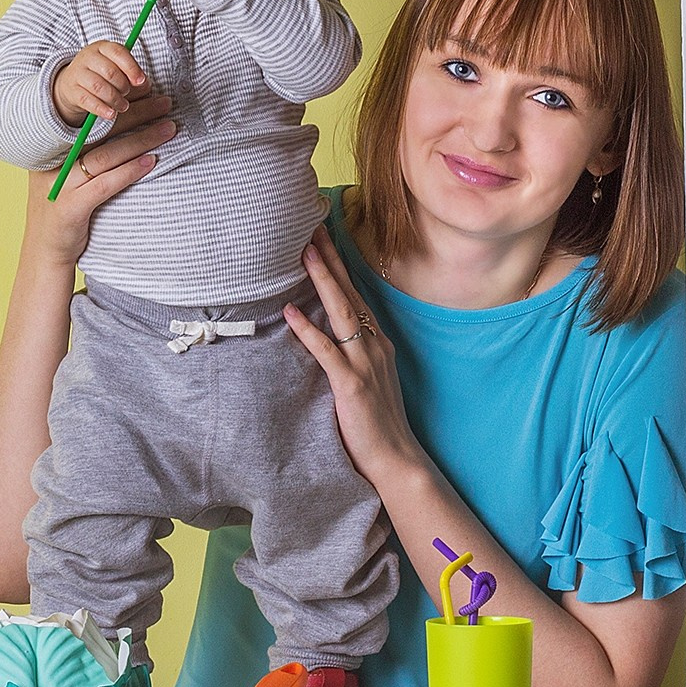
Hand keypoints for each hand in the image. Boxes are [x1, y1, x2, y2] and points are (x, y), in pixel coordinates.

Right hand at [25, 96, 175, 264]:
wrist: (43, 252)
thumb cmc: (62, 211)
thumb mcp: (64, 176)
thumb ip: (83, 153)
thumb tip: (122, 128)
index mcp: (54, 148)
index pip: (90, 118)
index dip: (120, 103)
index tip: (147, 92)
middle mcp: (55, 162)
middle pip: (100, 131)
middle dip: (137, 114)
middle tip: (165, 103)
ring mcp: (61, 184)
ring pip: (107, 155)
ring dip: (141, 140)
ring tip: (168, 129)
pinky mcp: (71, 206)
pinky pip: (106, 183)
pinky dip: (130, 171)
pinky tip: (152, 162)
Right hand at [52, 40, 147, 125]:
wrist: (71, 83)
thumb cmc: (101, 74)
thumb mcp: (116, 68)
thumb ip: (132, 75)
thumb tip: (146, 84)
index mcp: (103, 47)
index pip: (118, 53)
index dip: (131, 67)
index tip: (141, 81)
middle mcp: (88, 57)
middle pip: (109, 71)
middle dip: (123, 86)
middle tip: (127, 93)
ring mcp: (78, 73)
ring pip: (98, 86)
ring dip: (114, 99)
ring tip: (123, 106)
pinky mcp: (72, 90)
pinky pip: (87, 100)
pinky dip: (101, 108)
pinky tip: (111, 114)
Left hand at [282, 228, 429, 493]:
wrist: (395, 460)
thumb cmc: (374, 421)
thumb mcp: (365, 377)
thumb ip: (348, 352)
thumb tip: (322, 329)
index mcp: (377, 342)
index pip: (355, 293)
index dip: (339, 264)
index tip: (323, 236)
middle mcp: (374, 346)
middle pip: (349, 293)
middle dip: (330, 258)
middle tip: (312, 226)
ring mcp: (365, 364)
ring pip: (341, 312)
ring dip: (322, 281)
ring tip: (304, 253)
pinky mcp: (351, 386)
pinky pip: (327, 352)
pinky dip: (308, 330)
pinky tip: (290, 312)